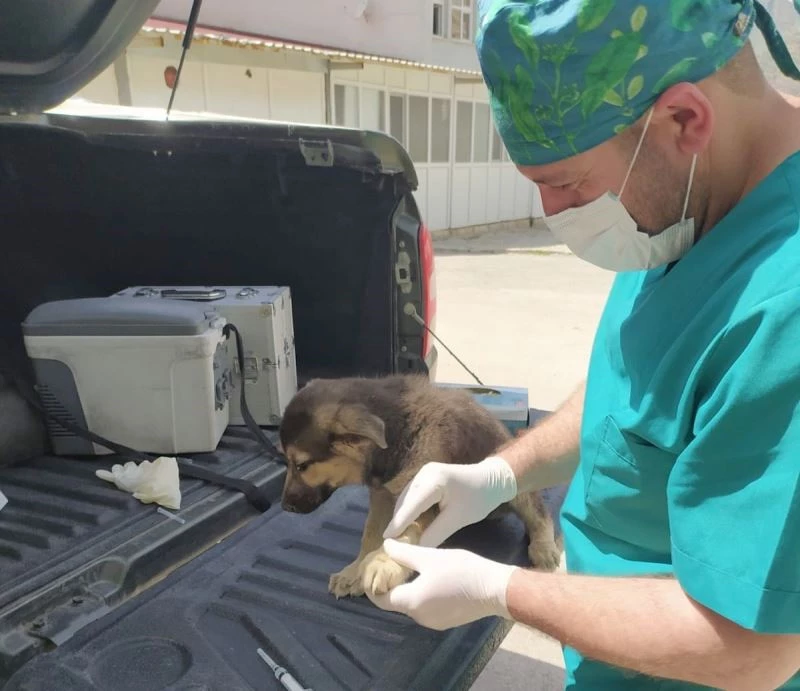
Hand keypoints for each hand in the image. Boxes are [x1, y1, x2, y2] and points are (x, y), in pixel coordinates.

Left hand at [366, 539, 517, 629]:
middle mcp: (419, 617)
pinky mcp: (446, 621)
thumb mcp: (430, 557)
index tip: (373, 570)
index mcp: (411, 602)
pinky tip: (430, 579)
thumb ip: (404, 554)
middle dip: (392, 584)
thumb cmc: (460, 570)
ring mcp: (433, 622)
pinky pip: (425, 608)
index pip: (381, 599)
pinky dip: (421, 595)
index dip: (374, 586)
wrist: (494, 589)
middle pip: (396, 602)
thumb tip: (385, 546)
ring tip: (411, 567)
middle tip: (393, 562)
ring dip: (408, 588)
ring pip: (411, 604)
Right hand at [383, 456, 517, 546]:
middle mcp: (424, 473)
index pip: (411, 506)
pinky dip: (409, 509)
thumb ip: (435, 534)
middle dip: (398, 521)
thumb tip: (416, 549)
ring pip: (407, 498)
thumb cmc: (478, 499)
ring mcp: (424, 473)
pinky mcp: (426, 476)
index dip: (397, 523)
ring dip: (402, 515)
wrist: (492, 480)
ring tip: (397, 536)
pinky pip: (413, 495)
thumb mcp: (457, 520)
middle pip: (405, 501)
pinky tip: (409, 523)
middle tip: (391, 543)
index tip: (385, 539)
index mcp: (434, 481)